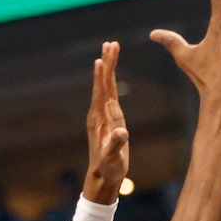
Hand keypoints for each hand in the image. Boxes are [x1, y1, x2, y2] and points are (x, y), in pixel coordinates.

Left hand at [83, 40, 129, 204]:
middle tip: (111, 44)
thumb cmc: (108, 168)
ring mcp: (103, 115)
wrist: (103, 177)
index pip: (102, 92)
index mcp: (99, 119)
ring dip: (109, 67)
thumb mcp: (113, 158)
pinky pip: (110, 94)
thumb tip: (122, 131)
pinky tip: (111, 73)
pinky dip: (111, 80)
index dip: (102, 75)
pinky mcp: (109, 118)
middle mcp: (98, 113)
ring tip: (111, 49)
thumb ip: (116, 145)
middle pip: (103, 83)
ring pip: (106, 86)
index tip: (103, 58)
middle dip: (107, 63)